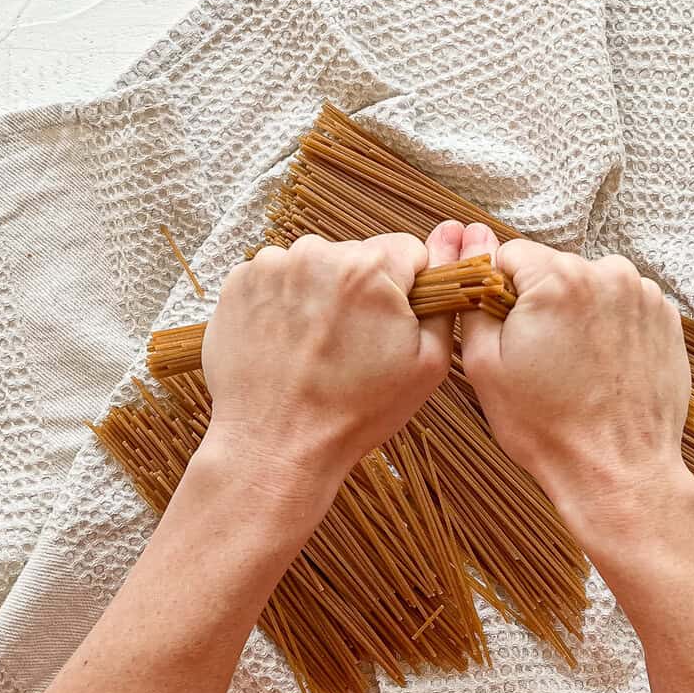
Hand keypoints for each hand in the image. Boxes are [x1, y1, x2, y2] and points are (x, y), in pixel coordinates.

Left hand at [200, 224, 463, 486]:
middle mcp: (317, 254)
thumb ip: (445, 299)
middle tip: (355, 345)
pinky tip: (289, 344)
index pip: (409, 250)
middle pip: (360, 257)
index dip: (410, 288)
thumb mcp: (428, 364)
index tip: (395, 323)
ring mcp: (272, 266)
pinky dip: (286, 304)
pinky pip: (279, 280)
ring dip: (323, 295)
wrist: (276, 445)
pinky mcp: (239, 283)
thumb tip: (454, 246)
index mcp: (370, 268)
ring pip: (318, 267)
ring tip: (318, 348)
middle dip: (364, 292)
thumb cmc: (354, 412)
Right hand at [458, 228, 693, 566]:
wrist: (618, 471)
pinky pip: (622, 306)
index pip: (510, 255)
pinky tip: (602, 367)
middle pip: (553, 269)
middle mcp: (606, 273)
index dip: (498, 291)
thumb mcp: (485, 366)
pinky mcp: (666, 318)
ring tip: (575, 366)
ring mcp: (643, 295)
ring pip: (590, 286)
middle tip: (540, 357)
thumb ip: (473, 301)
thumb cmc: (548, 426)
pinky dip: (609, 327)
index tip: (504, 328)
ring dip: (577, 314)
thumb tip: (471, 259)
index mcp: (557, 278)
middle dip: (541, 303)